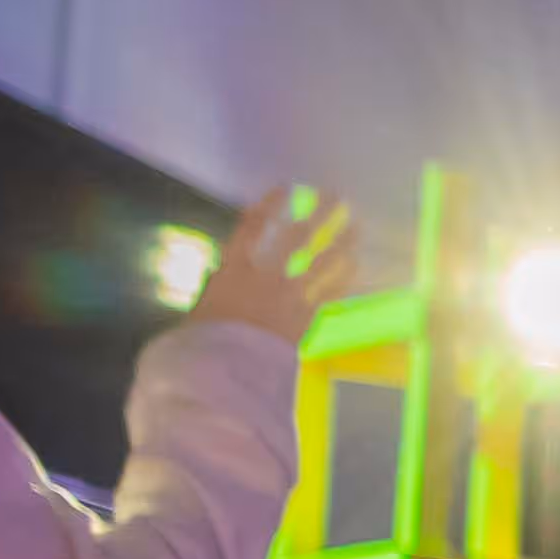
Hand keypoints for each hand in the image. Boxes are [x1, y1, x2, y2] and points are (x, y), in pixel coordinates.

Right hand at [188, 187, 359, 342]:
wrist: (225, 369)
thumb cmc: (200, 344)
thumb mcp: (199, 312)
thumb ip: (214, 293)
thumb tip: (216, 285)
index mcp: (232, 270)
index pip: (251, 228)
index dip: (268, 207)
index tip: (284, 190)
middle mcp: (265, 276)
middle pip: (296, 237)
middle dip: (316, 215)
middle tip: (334, 196)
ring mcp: (290, 296)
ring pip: (323, 262)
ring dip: (342, 242)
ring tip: (358, 225)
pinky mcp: (307, 317)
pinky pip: (333, 294)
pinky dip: (348, 280)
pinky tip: (360, 267)